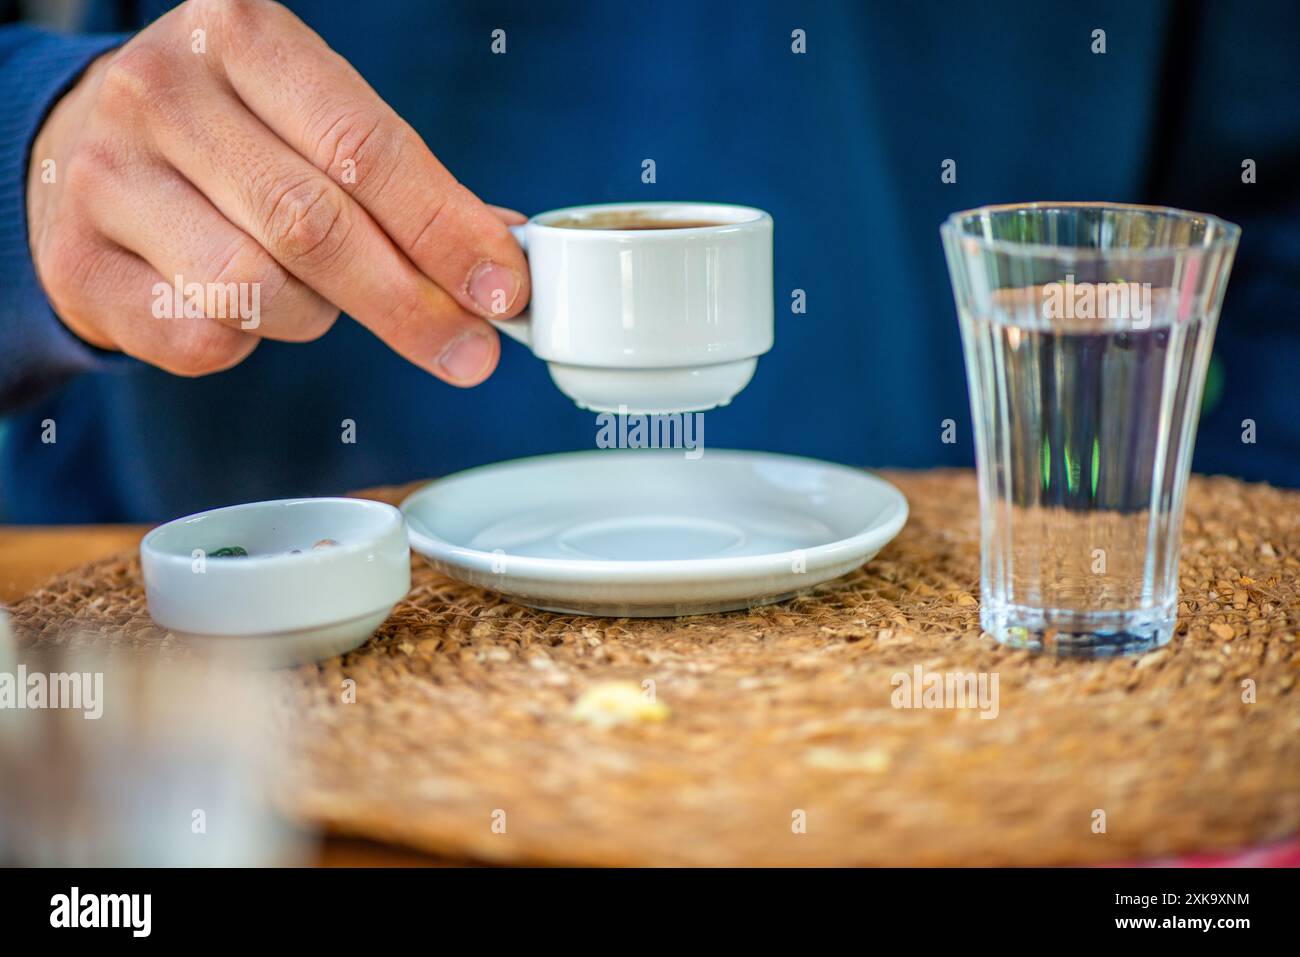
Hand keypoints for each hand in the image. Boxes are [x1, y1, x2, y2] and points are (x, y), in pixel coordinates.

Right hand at [25, 0, 528, 383]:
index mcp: (241, 36)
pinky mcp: (78, 264)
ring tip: (312, 293)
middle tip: (470, 351)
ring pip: (256, 289)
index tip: (503, 292)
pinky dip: (247, 342)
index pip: (365, 147)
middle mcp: (162, 92)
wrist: (84, 153)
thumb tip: (500, 256)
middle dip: (409, 302)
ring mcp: (105, 176)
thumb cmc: (233, 141)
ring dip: (314, 315)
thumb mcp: (313, 124)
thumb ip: (405, 184)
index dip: (445, 229)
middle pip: (314, 225)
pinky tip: (242, 308)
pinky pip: (200, 337)